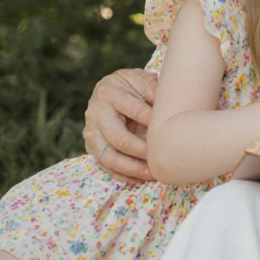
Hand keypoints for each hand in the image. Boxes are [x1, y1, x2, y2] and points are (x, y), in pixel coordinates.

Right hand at [84, 68, 156, 183]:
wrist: (111, 88)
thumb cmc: (132, 86)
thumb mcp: (141, 80)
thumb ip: (152, 89)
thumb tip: (163, 105)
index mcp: (109, 92)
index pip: (133, 109)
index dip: (151, 121)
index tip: (168, 130)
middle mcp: (96, 113)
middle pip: (117, 138)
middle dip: (140, 151)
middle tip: (159, 157)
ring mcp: (91, 131)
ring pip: (108, 156)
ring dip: (130, 168)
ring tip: (151, 173)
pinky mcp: (91, 146)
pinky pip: (104, 165)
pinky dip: (122, 175)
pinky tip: (139, 179)